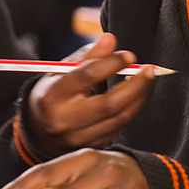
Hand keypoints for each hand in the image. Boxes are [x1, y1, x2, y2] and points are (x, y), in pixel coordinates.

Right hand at [25, 33, 156, 153]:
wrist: (39, 132)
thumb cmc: (53, 95)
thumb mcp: (59, 72)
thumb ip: (85, 56)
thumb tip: (110, 40)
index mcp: (52, 96)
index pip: (87, 76)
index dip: (112, 63)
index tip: (128, 56)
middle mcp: (64, 121)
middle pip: (109, 103)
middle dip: (135, 85)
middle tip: (148, 70)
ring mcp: (78, 139)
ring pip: (119, 118)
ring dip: (138, 97)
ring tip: (145, 80)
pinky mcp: (92, 148)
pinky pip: (119, 128)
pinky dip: (131, 110)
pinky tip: (135, 97)